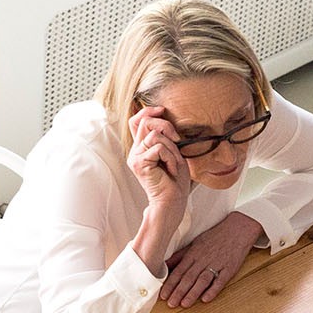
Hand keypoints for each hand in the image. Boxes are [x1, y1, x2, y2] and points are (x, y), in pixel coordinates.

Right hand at [127, 106, 188, 221]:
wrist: (172, 202)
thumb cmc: (175, 181)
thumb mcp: (173, 153)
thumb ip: (166, 138)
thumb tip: (166, 118)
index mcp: (141, 148)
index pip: (136, 121)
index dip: (148, 111)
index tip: (162, 110)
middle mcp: (135, 151)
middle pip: (145, 122)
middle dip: (166, 126)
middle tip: (177, 139)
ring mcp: (135, 157)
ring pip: (154, 135)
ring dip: (171, 148)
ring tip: (174, 162)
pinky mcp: (139, 163)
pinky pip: (159, 148)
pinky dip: (171, 157)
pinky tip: (171, 169)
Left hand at [162, 212, 259, 306]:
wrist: (238, 229)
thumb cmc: (215, 237)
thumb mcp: (195, 243)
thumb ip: (180, 256)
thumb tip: (164, 265)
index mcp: (194, 253)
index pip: (179, 270)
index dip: (170, 284)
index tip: (163, 295)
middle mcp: (204, 259)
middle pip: (189, 277)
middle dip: (179, 291)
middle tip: (171, 304)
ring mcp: (217, 264)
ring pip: (203, 280)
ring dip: (193, 293)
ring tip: (185, 304)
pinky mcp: (230, 268)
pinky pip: (221, 280)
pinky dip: (213, 290)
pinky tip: (206, 299)